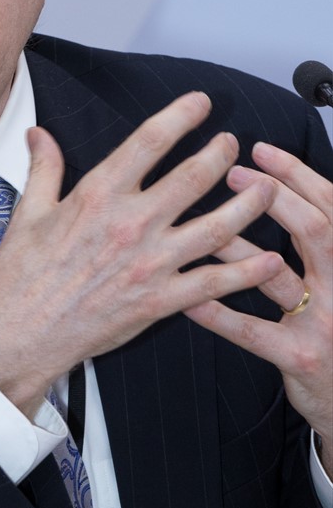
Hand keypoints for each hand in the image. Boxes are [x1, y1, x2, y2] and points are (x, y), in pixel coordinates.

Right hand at [0, 91, 282, 417]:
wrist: (19, 335)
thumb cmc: (20, 277)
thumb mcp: (28, 212)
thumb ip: (43, 167)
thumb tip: (38, 134)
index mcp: (97, 195)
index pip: (150, 140)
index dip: (181, 115)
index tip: (200, 103)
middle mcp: (130, 224)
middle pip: (194, 177)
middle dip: (221, 153)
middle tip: (232, 143)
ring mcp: (149, 264)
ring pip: (216, 227)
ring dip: (249, 204)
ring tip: (266, 188)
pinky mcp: (159, 301)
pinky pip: (213, 283)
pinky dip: (247, 271)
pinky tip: (269, 258)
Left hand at [185, 143, 332, 476]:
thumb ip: (318, 242)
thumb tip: (280, 189)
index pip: (329, 206)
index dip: (298, 175)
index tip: (262, 151)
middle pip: (315, 230)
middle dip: (272, 196)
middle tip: (230, 173)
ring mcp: (324, 323)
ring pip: (278, 276)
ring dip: (237, 246)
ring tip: (200, 224)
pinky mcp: (300, 357)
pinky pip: (253, 331)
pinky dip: (219, 313)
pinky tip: (189, 299)